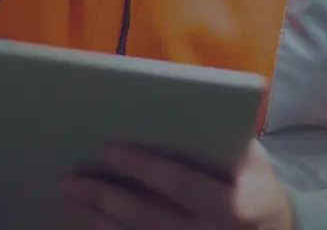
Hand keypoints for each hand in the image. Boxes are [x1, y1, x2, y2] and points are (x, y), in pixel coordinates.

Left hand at [60, 139, 292, 228]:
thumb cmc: (256, 186)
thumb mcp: (253, 160)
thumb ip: (221, 138)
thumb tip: (171, 106)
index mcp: (235, 204)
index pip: (182, 183)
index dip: (143, 167)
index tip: (108, 147)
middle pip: (149, 218)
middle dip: (106, 197)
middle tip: (71, 177)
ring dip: (98, 219)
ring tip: (70, 196)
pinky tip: (86, 221)